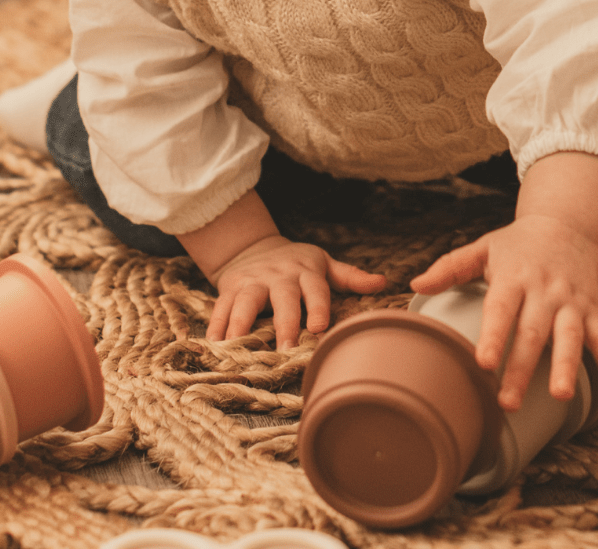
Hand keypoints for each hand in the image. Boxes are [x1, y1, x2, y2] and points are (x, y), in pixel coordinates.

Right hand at [207, 236, 386, 350]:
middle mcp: (278, 275)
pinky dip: (216, 328)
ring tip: (240, 350)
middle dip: (284, 323)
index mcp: (305, 271)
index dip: (317, 306)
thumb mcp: (324, 264)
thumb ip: (350, 276)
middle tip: (286, 348)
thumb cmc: (297, 264)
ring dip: (243, 327)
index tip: (320, 327)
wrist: (254, 248)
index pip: (315, 289)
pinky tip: (214, 347)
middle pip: (282, 298)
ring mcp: (252, 281)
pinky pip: (221, 309)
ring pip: (246, 303)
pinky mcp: (229, 289)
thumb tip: (382, 282)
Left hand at [410, 151, 597, 410]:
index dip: (493, 336)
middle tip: (508, 402)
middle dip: (521, 368)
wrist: (566, 225)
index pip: (501, 309)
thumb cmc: (516, 244)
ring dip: (566, 366)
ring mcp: (570, 301)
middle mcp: (544, 290)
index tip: (482, 362)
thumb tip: (415, 285)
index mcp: (513, 277)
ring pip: (569, 336)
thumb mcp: (482, 248)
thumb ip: (450, 268)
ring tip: (562, 396)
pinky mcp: (592, 309)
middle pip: (532, 333)